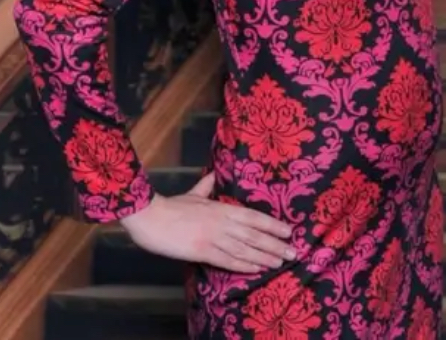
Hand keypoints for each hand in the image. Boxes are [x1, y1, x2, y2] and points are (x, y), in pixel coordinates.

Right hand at [120, 172, 295, 272]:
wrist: (152, 218)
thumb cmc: (172, 206)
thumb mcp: (193, 193)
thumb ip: (207, 186)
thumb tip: (215, 174)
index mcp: (221, 208)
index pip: (253, 217)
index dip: (272, 225)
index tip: (288, 231)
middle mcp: (222, 223)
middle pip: (254, 235)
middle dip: (275, 244)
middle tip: (293, 253)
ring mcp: (213, 238)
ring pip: (245, 249)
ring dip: (264, 257)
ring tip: (280, 263)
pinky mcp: (203, 252)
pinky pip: (228, 261)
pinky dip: (244, 265)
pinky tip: (256, 270)